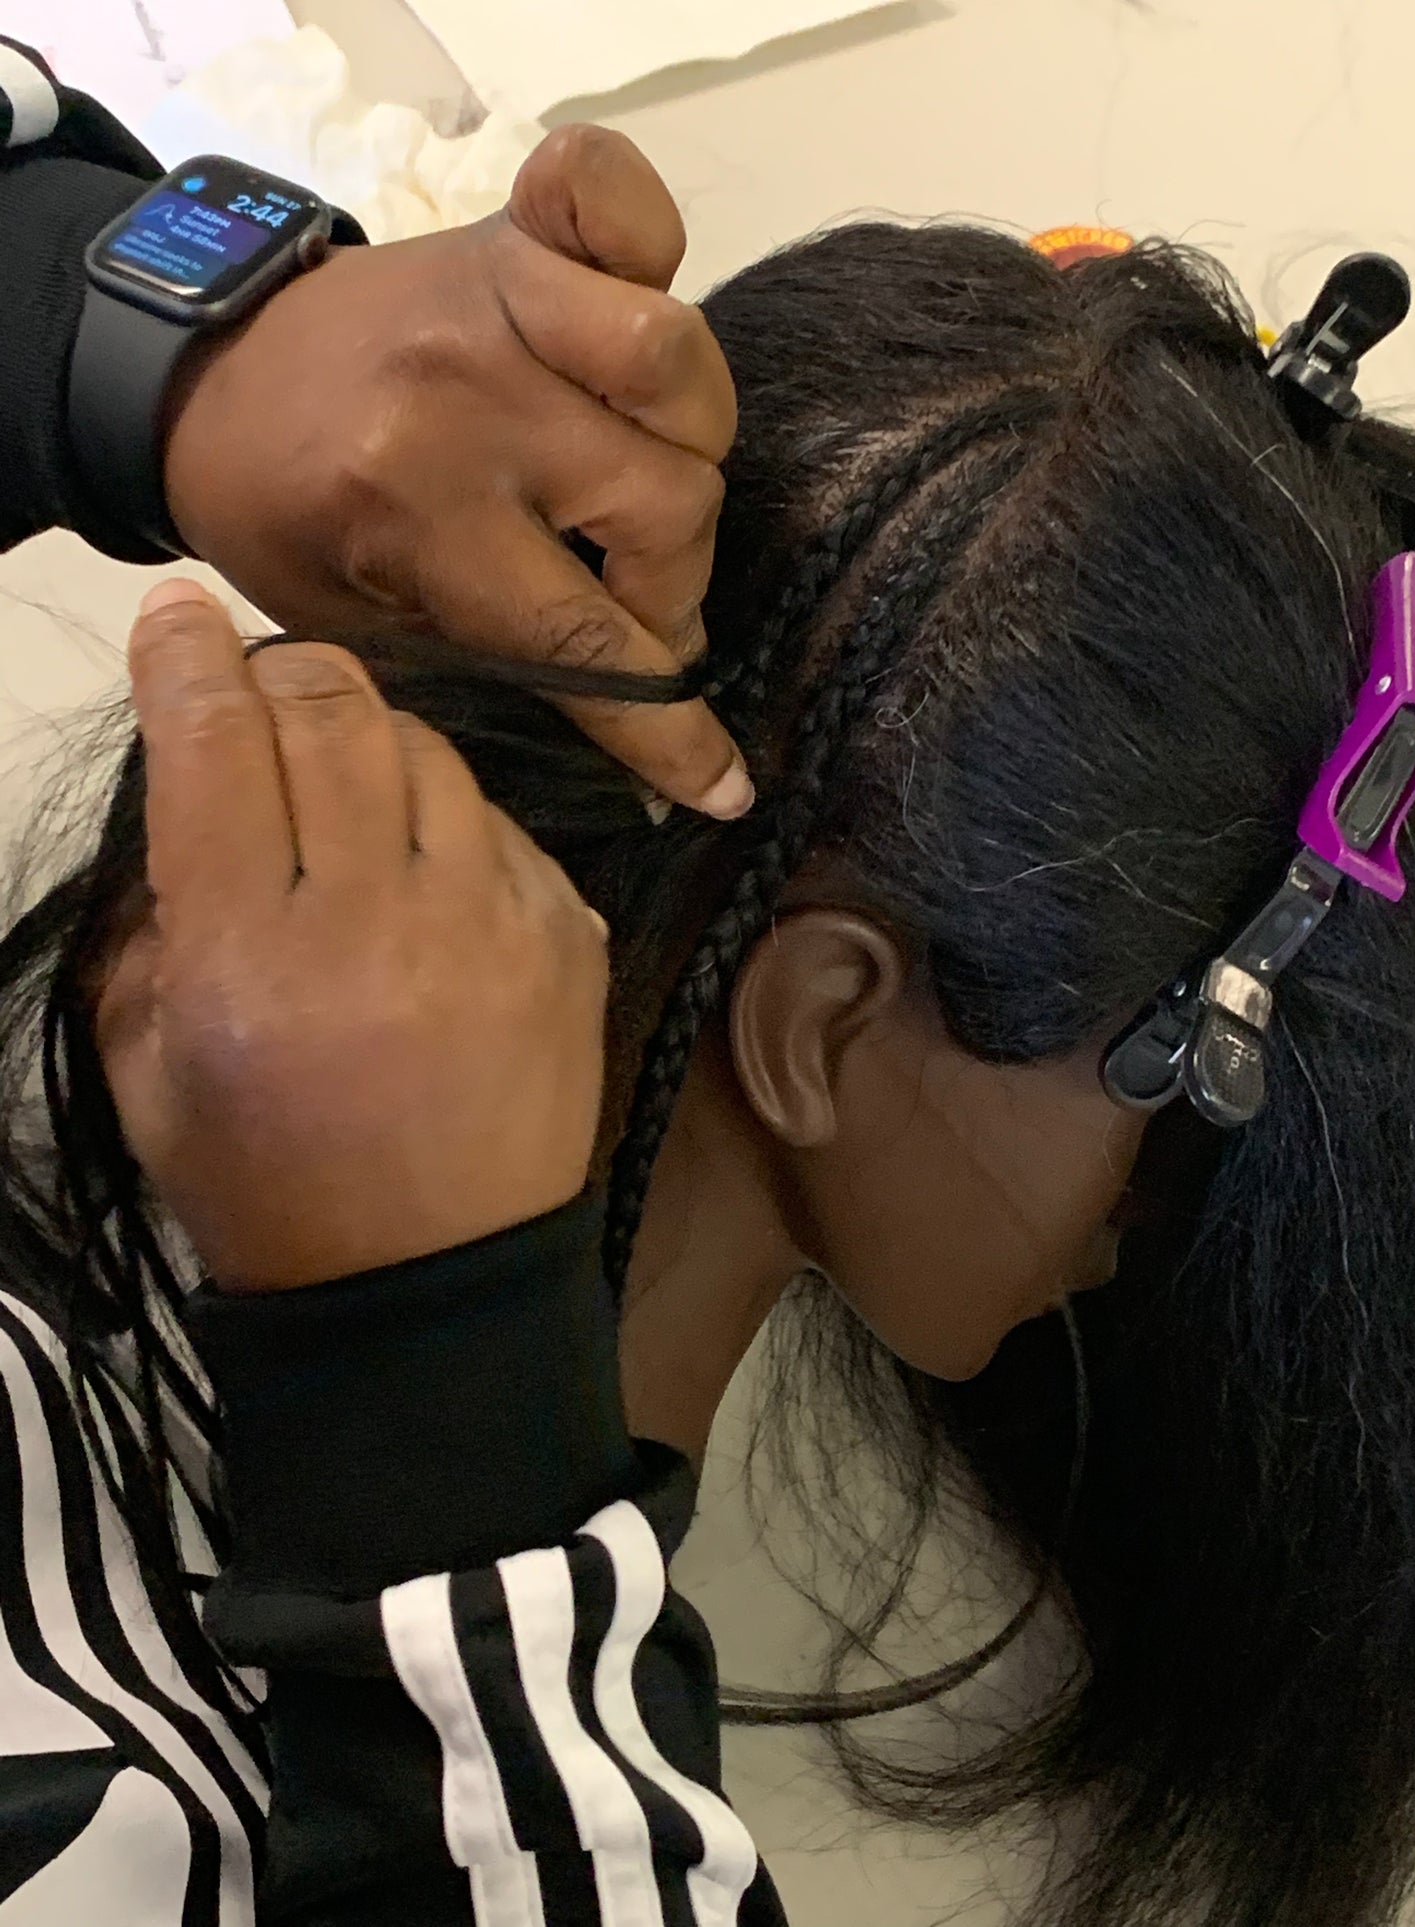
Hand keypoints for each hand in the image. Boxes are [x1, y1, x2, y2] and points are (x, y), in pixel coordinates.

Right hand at [95, 579, 607, 1292]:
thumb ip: (155, 921)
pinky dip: (452, 823)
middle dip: (283, 673)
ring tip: (346, 794)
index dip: (186, 660)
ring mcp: (490, 926)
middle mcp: (375, 921)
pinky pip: (503, 824)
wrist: (427, 1288)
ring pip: (429, 749)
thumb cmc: (269, 1184)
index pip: (212, 748)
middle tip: (262, 695)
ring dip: (372, 741)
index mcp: (248, 958)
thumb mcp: (151, 1066)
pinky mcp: (567, 941)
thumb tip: (190, 792)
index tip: (177, 618)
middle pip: (333, 714)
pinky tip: (428, 876)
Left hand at [163, 125, 750, 820]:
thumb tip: (675, 766)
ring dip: (684, 448)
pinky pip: (617, 196)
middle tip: (629, 603)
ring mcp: (498, 297)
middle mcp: (471, 395)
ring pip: (680, 373)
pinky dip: (642, 231)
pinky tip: (632, 295)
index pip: (589, 639)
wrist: (201, 382)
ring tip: (636, 487)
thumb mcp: (374, 637)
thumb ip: (515, 679)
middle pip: (670, 506)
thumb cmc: (288, 524)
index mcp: (419, 509)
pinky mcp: (510, 231)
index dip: (664, 724)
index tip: (716, 781)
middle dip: (667, 587)